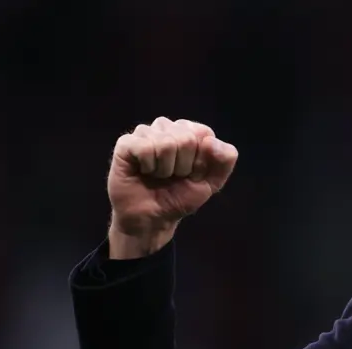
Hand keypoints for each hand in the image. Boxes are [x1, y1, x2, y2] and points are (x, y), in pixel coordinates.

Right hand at [106, 117, 237, 256]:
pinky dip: (148, 167)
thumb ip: (225, 160)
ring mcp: (146, 132)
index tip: (192, 173)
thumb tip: (210, 141)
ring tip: (158, 175)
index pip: (204, 134)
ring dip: (165, 169)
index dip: (200, 161)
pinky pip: (145, 148)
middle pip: (186, 138)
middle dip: (183, 166)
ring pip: (166, 143)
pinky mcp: (126, 143)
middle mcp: (167, 127)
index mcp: (190, 131)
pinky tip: (144, 172)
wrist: (152, 218)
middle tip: (172, 176)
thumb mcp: (211, 182)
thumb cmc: (180, 197)